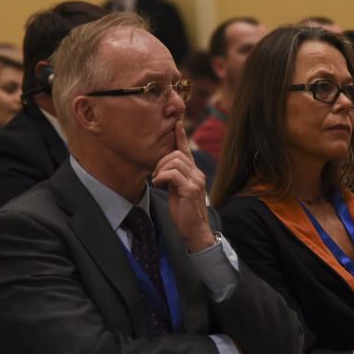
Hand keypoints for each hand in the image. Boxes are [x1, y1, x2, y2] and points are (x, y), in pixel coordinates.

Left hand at [152, 121, 214, 252]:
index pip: (187, 150)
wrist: (194, 229)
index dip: (181, 136)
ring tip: (157, 180)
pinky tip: (158, 184)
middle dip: (161, 161)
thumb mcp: (178, 190)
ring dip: (160, 169)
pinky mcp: (190, 189)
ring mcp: (196, 180)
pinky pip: (173, 174)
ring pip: (174, 161)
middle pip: (177, 154)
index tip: (177, 123)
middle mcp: (197, 173)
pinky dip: (162, 176)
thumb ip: (174, 177)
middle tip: (155, 175)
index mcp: (194, 172)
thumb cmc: (184, 211)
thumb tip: (163, 168)